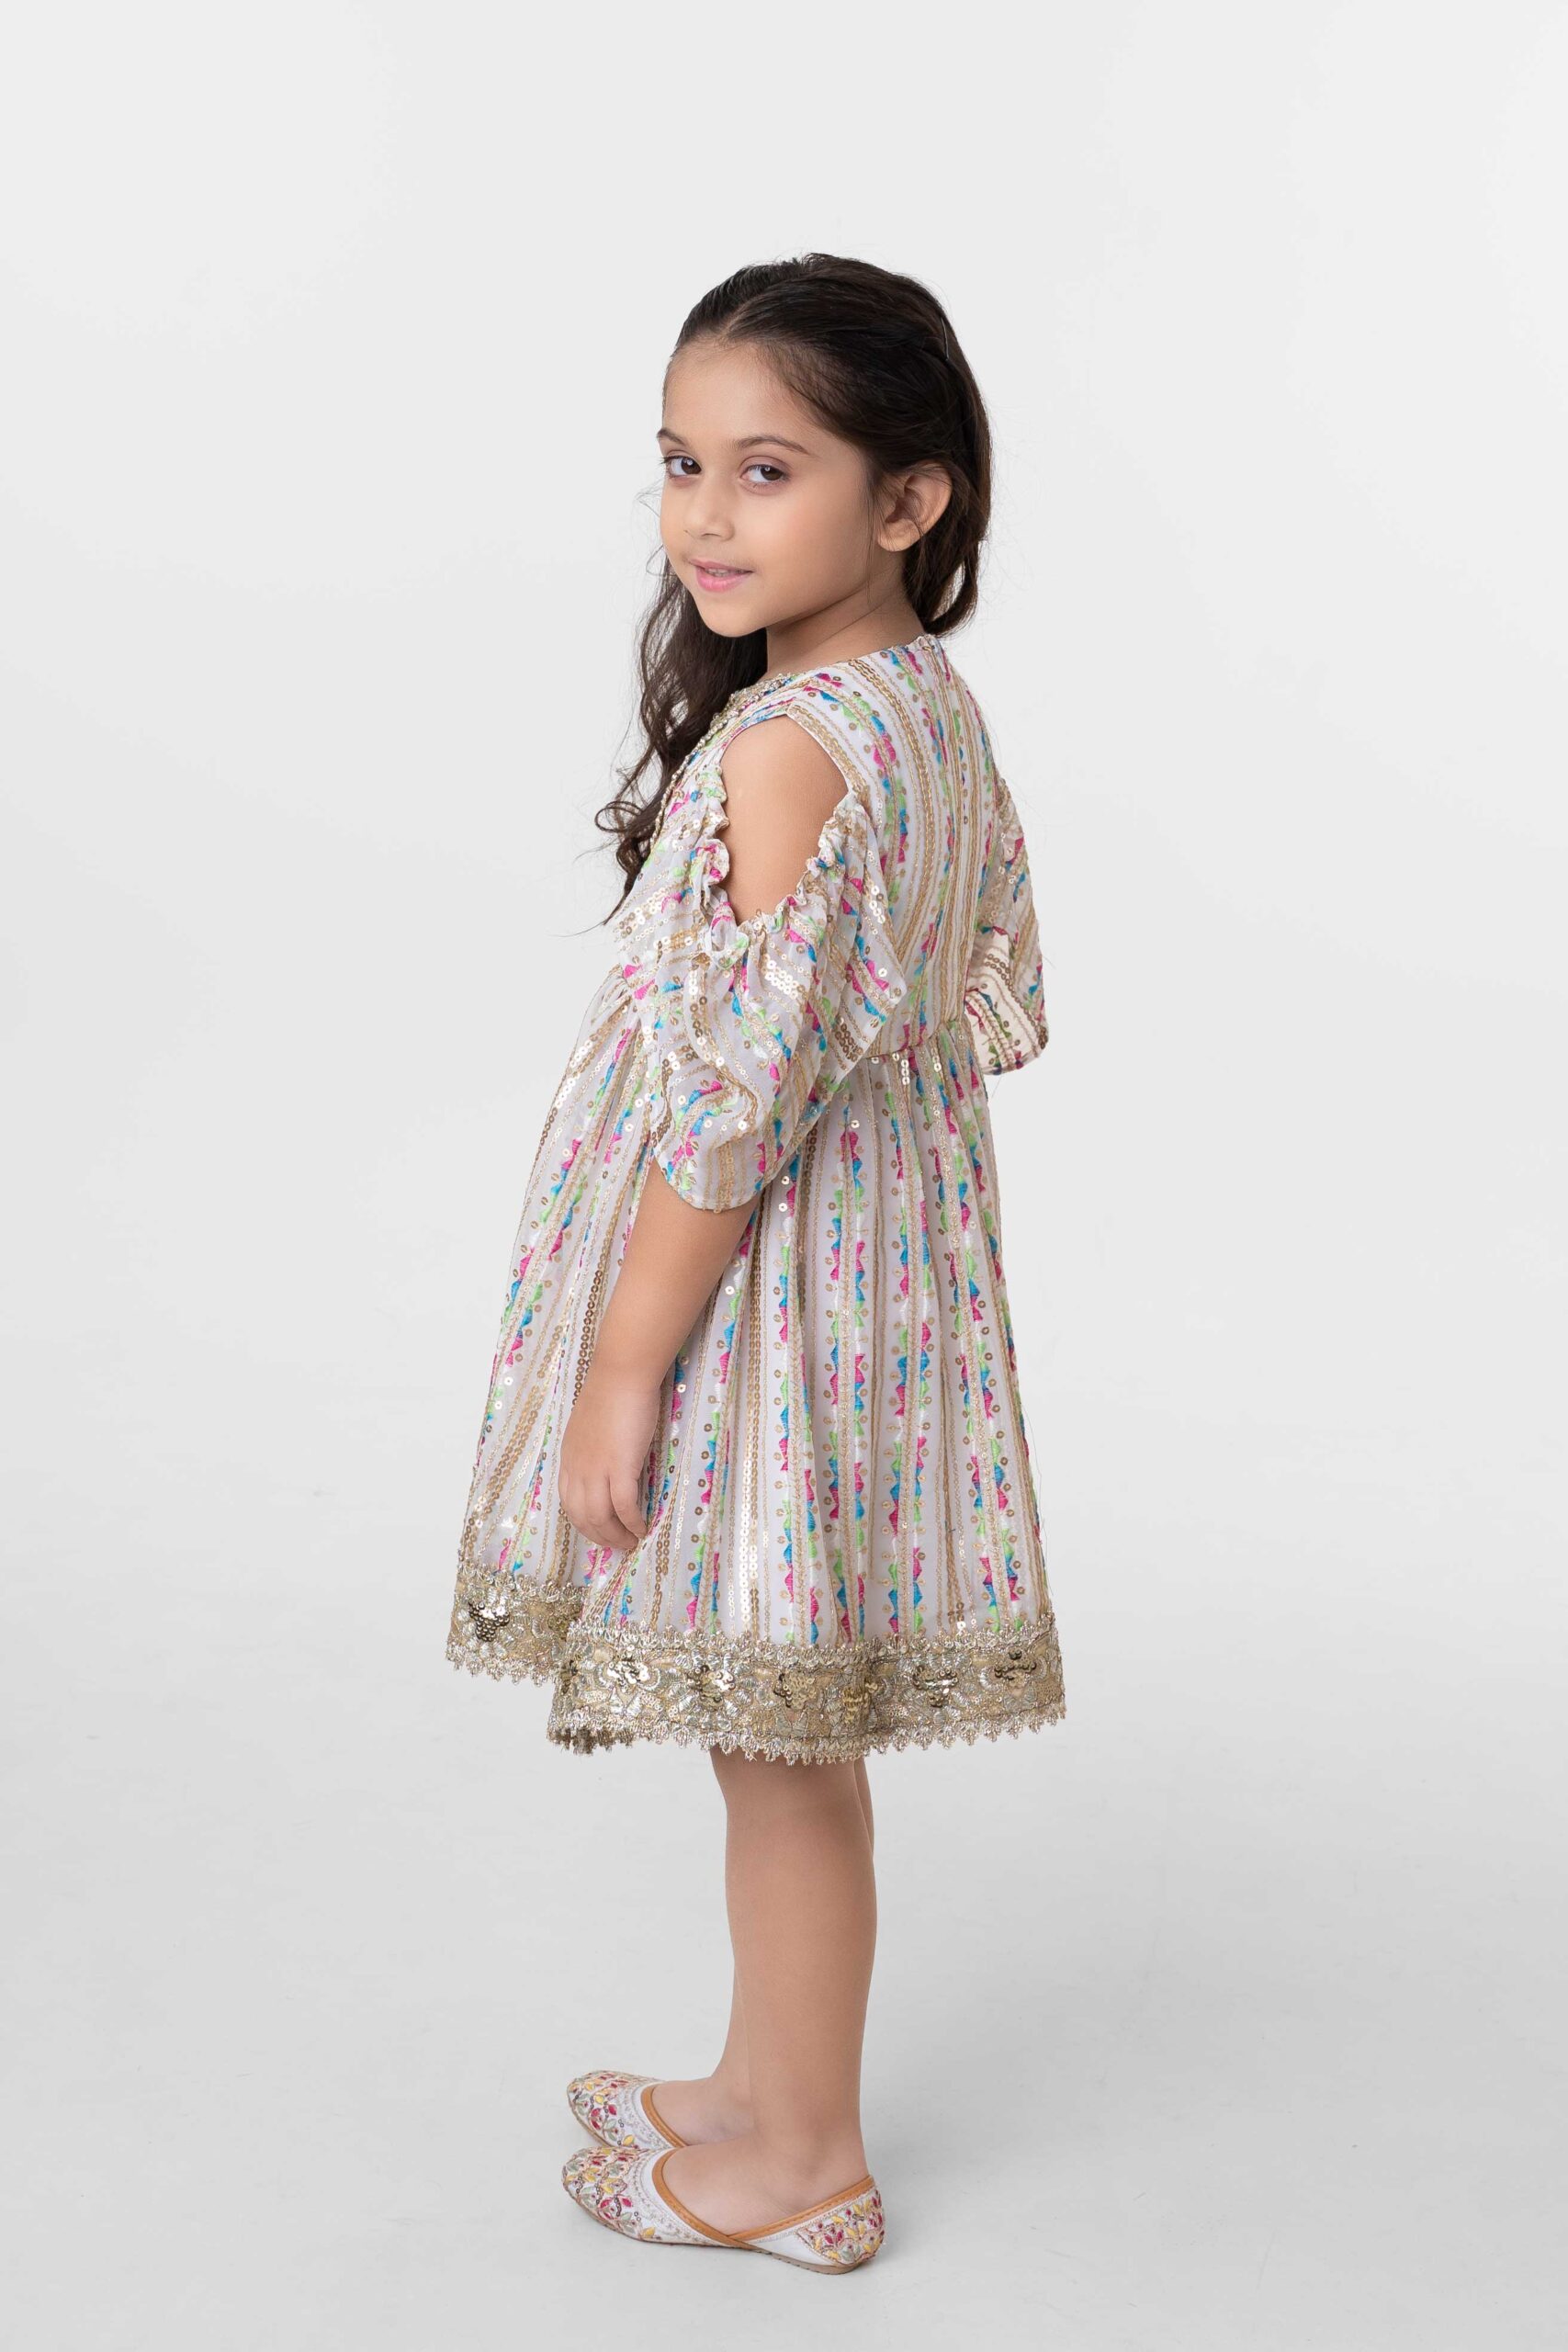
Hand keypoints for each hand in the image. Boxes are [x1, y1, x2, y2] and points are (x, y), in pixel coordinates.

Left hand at [557, 1360, 659, 1552]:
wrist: (621, 1375)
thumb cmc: (610, 1392)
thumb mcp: (589, 1426)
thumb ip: (592, 1448)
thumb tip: (605, 1463)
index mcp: (568, 1459)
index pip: (569, 1503)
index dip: (584, 1523)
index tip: (599, 1533)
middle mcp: (577, 1469)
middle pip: (583, 1516)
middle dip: (600, 1537)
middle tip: (619, 1546)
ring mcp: (597, 1469)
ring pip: (601, 1517)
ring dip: (616, 1535)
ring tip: (632, 1542)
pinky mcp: (620, 1466)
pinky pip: (624, 1505)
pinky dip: (633, 1521)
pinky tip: (642, 1528)